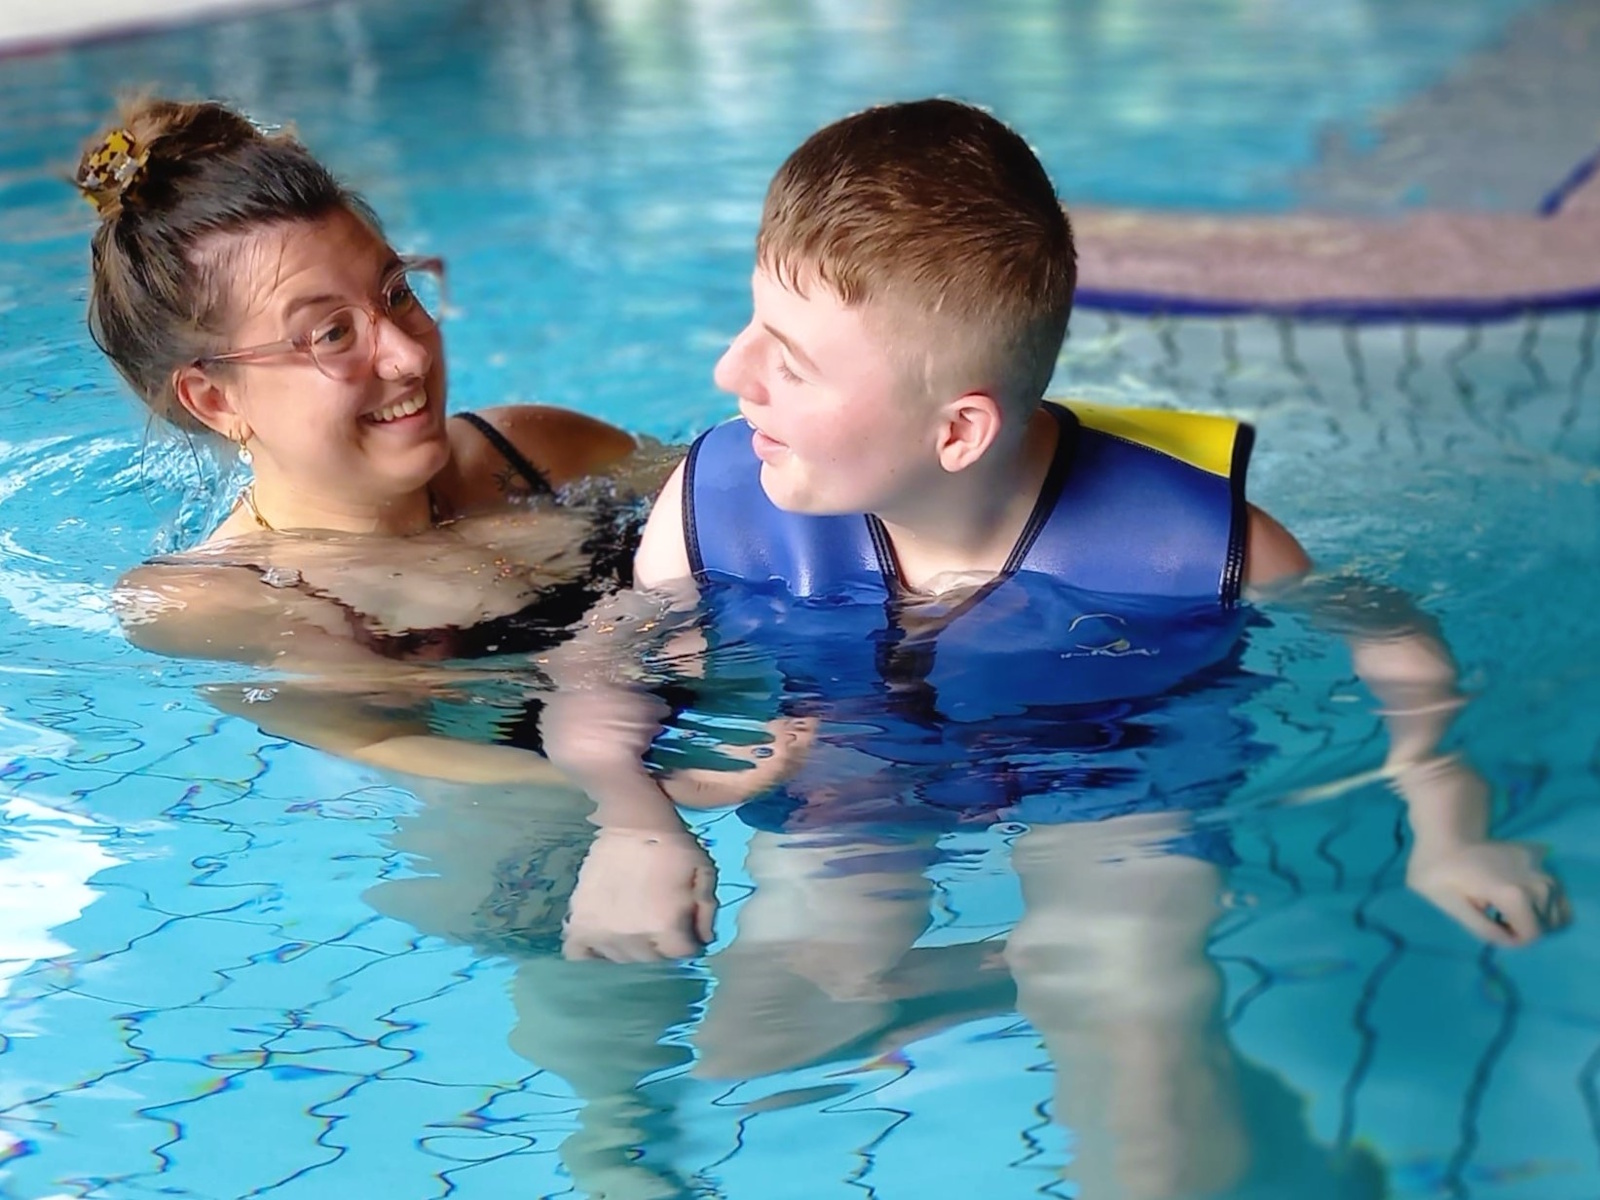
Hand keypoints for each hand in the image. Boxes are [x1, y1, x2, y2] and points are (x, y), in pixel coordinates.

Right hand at [563, 827, 717, 961]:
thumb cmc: (673, 845)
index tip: (684, 930)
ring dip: (631, 950)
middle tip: (659, 926)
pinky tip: (604, 940)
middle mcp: (633, 936)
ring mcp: (602, 932)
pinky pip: (580, 956)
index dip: (687, 942)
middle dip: (660, 947)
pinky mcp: (579, 923)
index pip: (682, 955)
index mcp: (666, 925)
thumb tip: (702, 943)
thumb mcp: (704, 873)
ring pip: (621, 961)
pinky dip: (592, 954)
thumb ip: (707, 912)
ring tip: (634, 927)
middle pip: (651, 962)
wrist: (632, 821)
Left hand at [1407, 838, 1569, 945]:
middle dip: (1524, 929)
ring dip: (1537, 917)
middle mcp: (1537, 881)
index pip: (1532, 936)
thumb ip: (1482, 928)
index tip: (1489, 924)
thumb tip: (1511, 941)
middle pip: (1548, 925)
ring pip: (1559, 911)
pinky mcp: (1542, 859)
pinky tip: (1517, 896)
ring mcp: (1543, 868)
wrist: (1447, 835)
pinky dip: (1544, 902)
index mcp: (1514, 894)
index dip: (1510, 939)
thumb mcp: (1449, 906)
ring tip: (1506, 907)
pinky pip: (1556, 893)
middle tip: (1495, 917)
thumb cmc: (1439, 872)